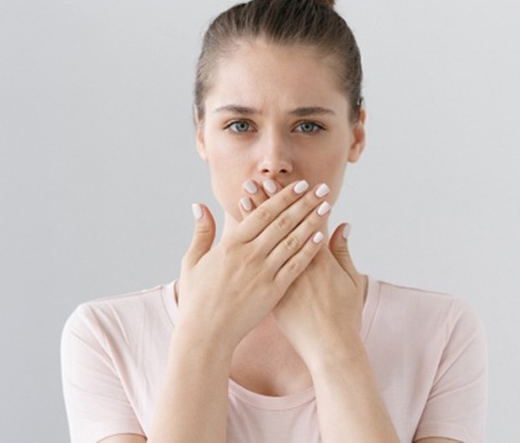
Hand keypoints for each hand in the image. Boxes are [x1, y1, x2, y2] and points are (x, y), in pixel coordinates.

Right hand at [176, 180, 332, 352]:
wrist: (205, 334)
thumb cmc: (197, 299)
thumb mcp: (192, 262)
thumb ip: (201, 232)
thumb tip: (199, 205)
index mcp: (231, 245)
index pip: (263, 213)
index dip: (283, 197)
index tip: (299, 184)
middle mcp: (249, 255)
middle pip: (283, 222)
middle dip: (304, 202)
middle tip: (322, 188)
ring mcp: (262, 274)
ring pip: (292, 241)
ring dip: (311, 221)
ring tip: (326, 206)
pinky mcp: (272, 292)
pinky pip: (294, 266)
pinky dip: (308, 250)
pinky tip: (321, 236)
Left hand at [238, 179, 366, 365]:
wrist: (331, 348)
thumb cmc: (344, 315)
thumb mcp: (352, 281)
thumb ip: (344, 252)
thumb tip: (343, 226)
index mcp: (320, 259)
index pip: (302, 221)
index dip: (290, 201)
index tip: (280, 183)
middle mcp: (298, 265)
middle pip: (279, 227)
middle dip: (266, 203)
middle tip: (253, 182)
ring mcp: (283, 280)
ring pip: (264, 244)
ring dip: (253, 220)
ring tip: (242, 200)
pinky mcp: (272, 294)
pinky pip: (257, 267)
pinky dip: (248, 250)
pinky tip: (237, 236)